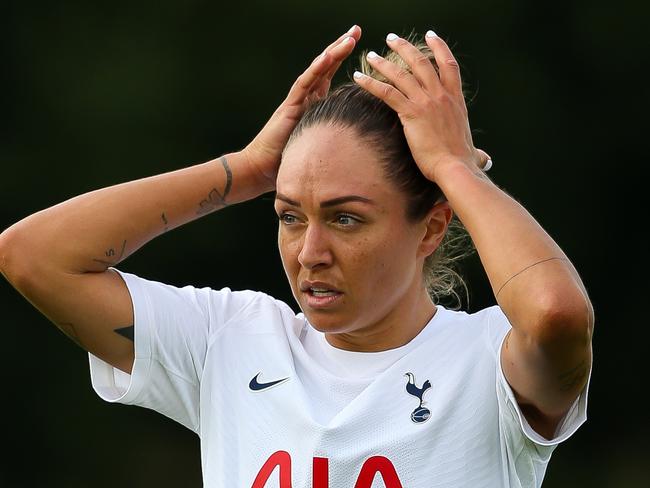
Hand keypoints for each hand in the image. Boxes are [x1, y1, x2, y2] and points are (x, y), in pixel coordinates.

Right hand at [243, 26, 360, 190]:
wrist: (261, 169)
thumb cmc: (288, 162)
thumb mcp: (317, 144)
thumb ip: (331, 136)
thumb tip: (356, 140)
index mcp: (312, 104)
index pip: (329, 75)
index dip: (342, 59)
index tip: (358, 44)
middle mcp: (305, 98)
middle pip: (325, 67)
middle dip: (340, 47)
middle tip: (356, 30)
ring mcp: (296, 100)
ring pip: (317, 70)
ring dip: (333, 53)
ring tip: (349, 38)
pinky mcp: (289, 107)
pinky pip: (304, 84)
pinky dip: (316, 69)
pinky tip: (328, 56)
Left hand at [352, 31, 490, 182]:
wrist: (455, 166)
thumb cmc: (462, 163)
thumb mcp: (471, 149)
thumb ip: (475, 150)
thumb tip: (482, 158)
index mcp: (456, 99)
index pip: (448, 64)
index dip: (439, 47)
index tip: (430, 35)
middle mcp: (441, 95)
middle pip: (421, 62)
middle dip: (404, 47)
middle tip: (392, 38)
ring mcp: (425, 102)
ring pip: (401, 74)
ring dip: (383, 62)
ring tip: (371, 55)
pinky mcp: (410, 113)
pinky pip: (386, 92)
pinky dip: (370, 83)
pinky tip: (358, 77)